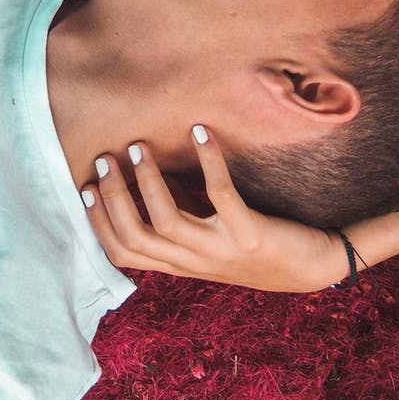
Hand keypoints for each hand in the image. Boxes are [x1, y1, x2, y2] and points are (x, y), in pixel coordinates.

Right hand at [82, 127, 343, 292]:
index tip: (85, 188)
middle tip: (106, 160)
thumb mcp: (209, 234)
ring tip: (139, 147)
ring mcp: (221, 251)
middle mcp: (195, 263)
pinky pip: (220, 195)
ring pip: (165, 220)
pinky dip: (207, 160)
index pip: (124, 253)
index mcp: (180, 265)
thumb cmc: (255, 243)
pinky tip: (201, 131)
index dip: (99, 223)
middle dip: (114, 197)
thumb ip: (180, 211)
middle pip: (136, 236)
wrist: (313, 268)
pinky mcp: (250, 235)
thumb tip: (149, 173)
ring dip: (148, 181)